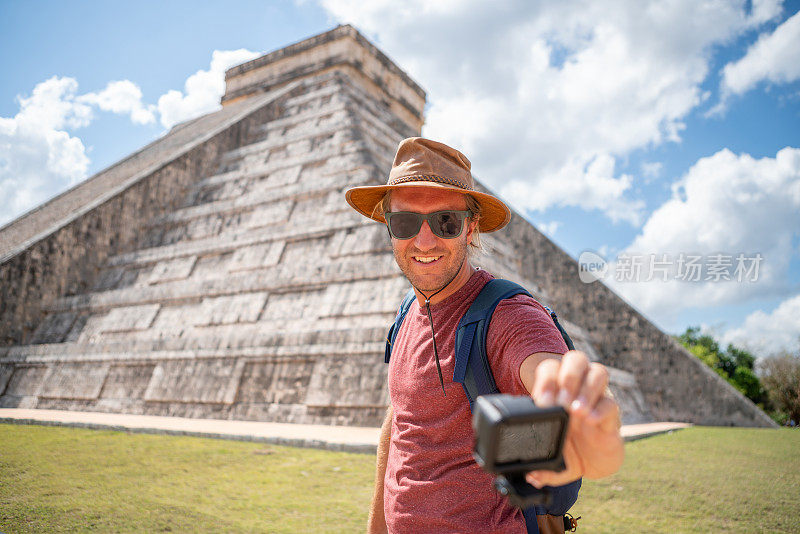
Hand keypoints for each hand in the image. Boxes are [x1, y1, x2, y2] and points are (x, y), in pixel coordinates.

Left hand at [525, 350, 623, 487]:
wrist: (596, 463)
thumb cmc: (571, 451)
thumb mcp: (554, 460)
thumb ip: (543, 469)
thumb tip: (532, 476)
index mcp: (558, 391)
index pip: (551, 369)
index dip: (546, 380)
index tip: (542, 403)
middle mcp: (578, 389)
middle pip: (575, 360)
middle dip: (567, 377)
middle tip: (561, 402)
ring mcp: (597, 398)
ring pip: (598, 371)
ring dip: (586, 389)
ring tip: (576, 411)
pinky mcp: (613, 413)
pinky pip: (611, 401)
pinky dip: (601, 409)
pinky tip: (591, 421)